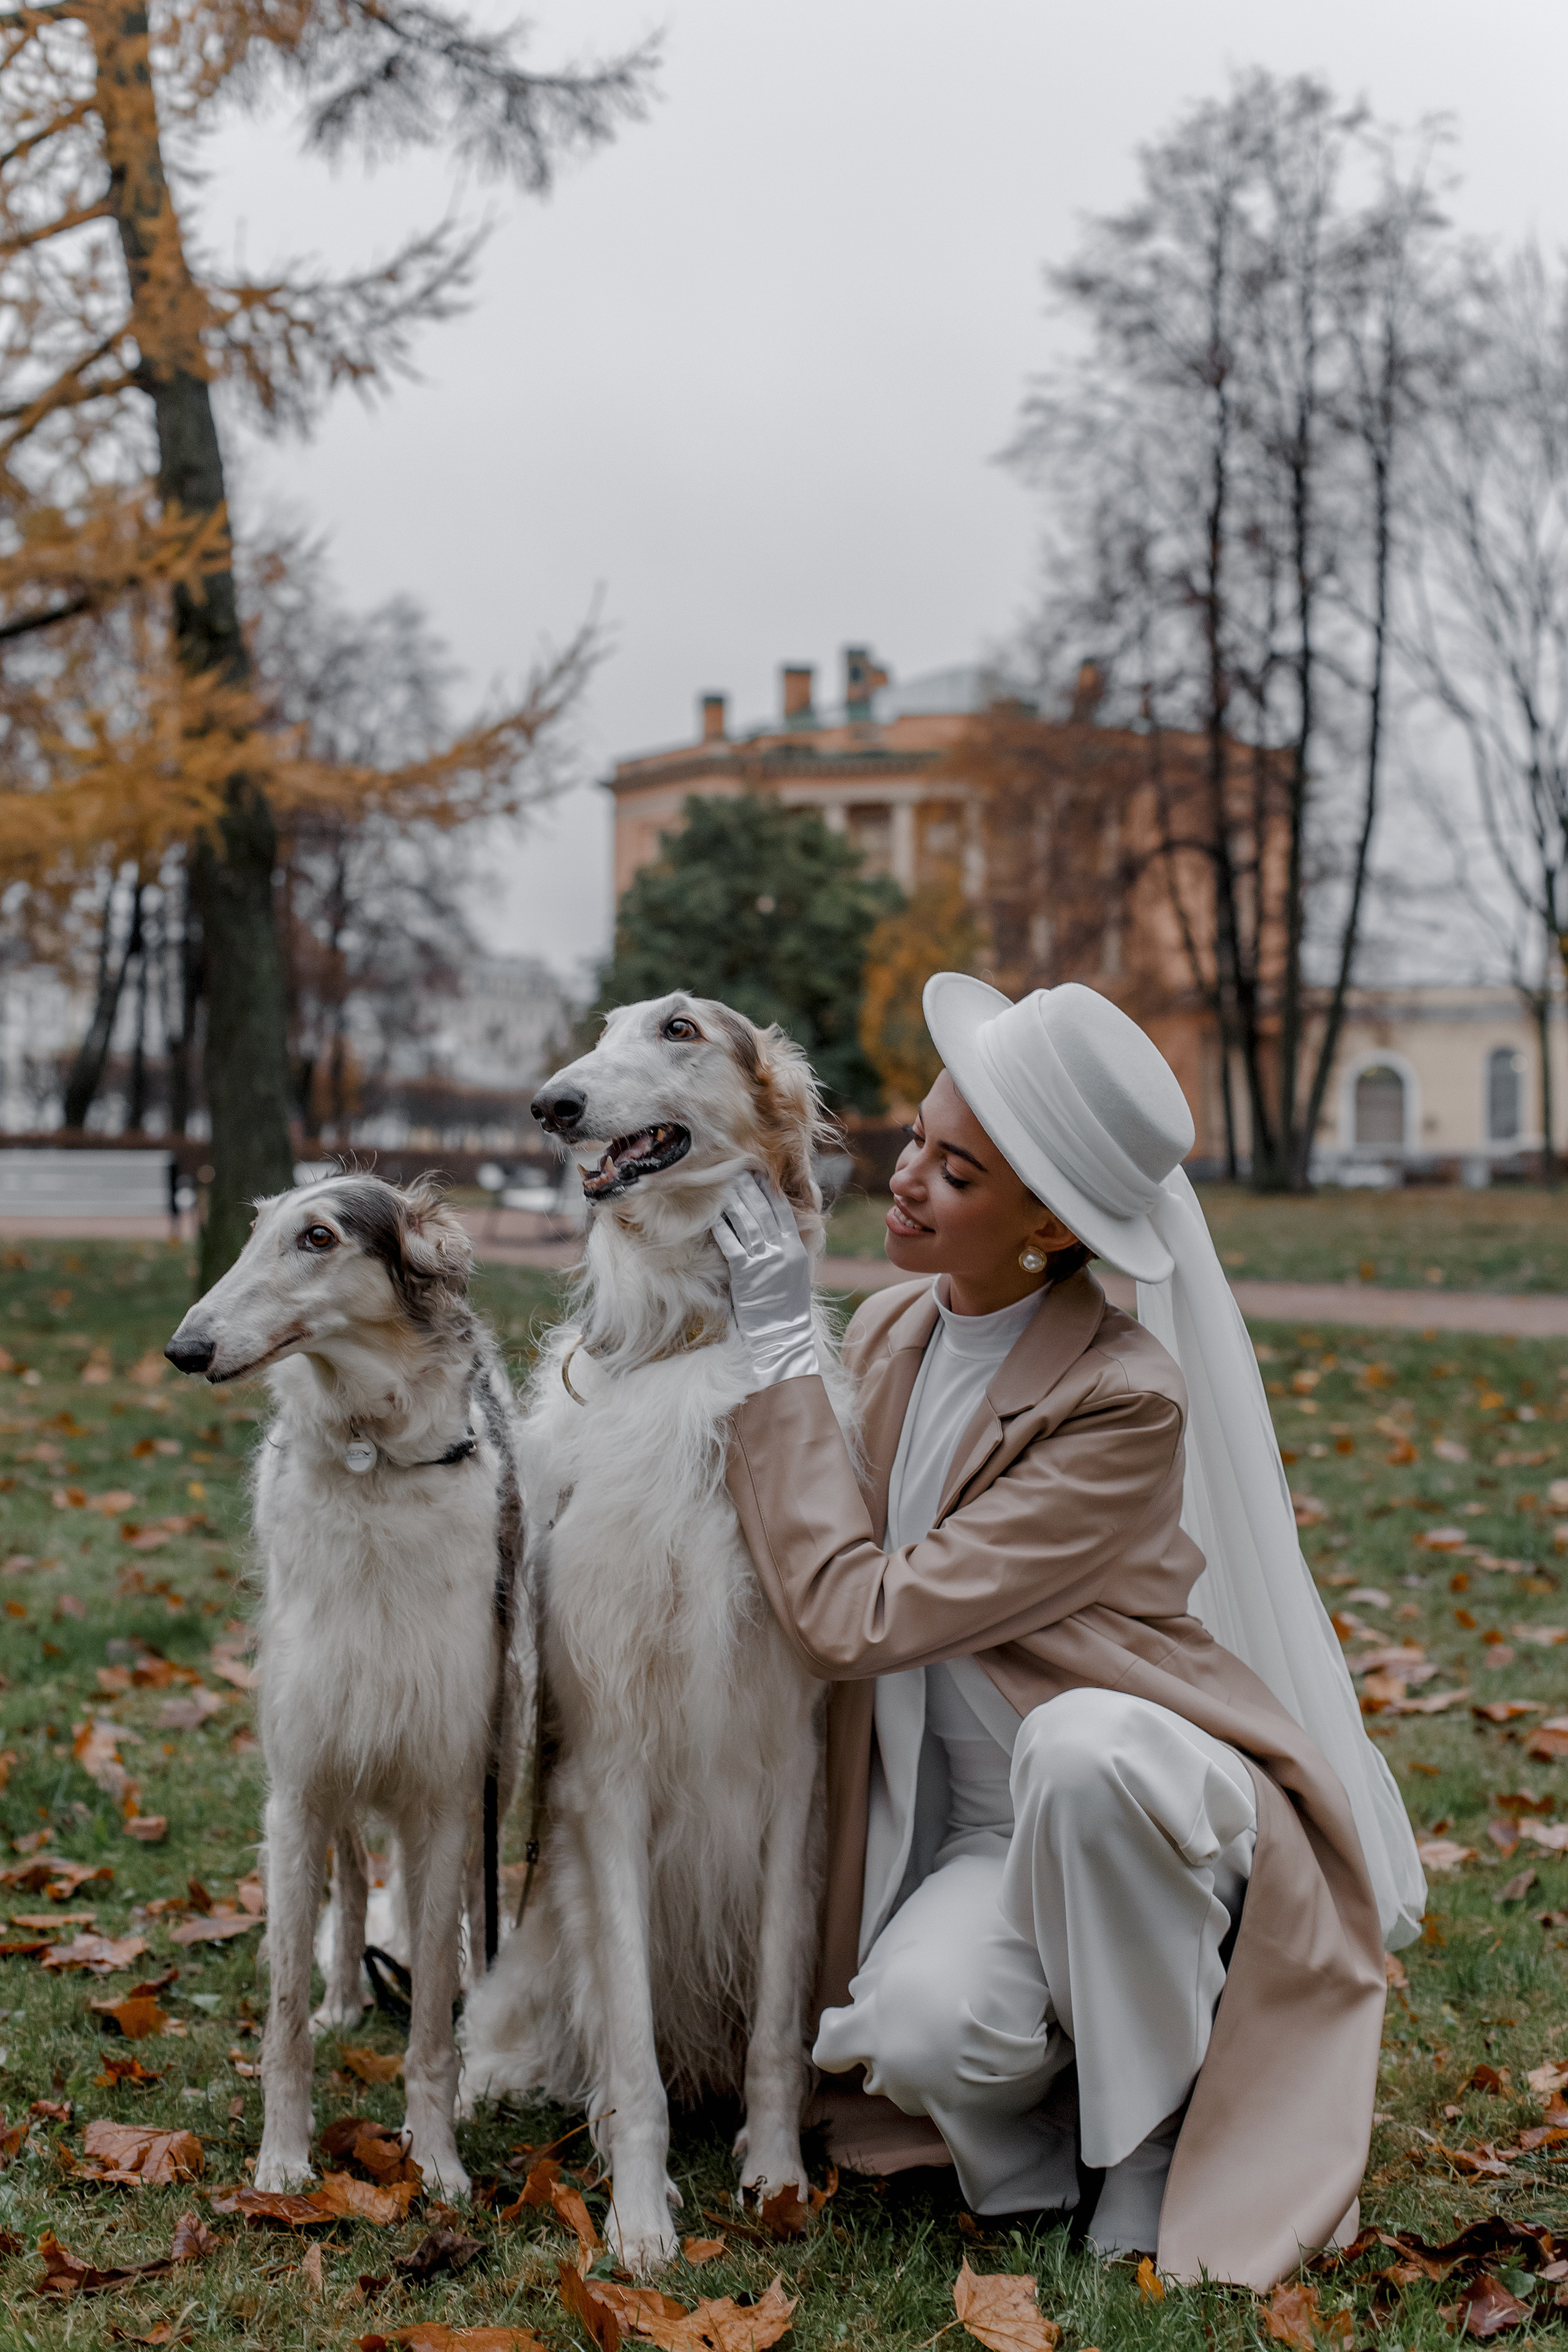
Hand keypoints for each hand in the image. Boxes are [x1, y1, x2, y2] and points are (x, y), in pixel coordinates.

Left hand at [712, 1171, 818, 1388]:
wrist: (782, 1335)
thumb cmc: (785, 1306)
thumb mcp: (794, 1272)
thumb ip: (785, 1247)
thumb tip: (774, 1227)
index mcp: (795, 1248)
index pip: (782, 1211)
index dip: (768, 1191)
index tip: (757, 1174)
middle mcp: (782, 1251)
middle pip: (763, 1210)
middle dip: (748, 1189)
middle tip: (735, 1171)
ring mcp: (764, 1261)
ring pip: (747, 1223)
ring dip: (733, 1202)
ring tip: (723, 1186)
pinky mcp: (746, 1274)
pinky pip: (731, 1244)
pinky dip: (722, 1228)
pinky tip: (713, 1216)